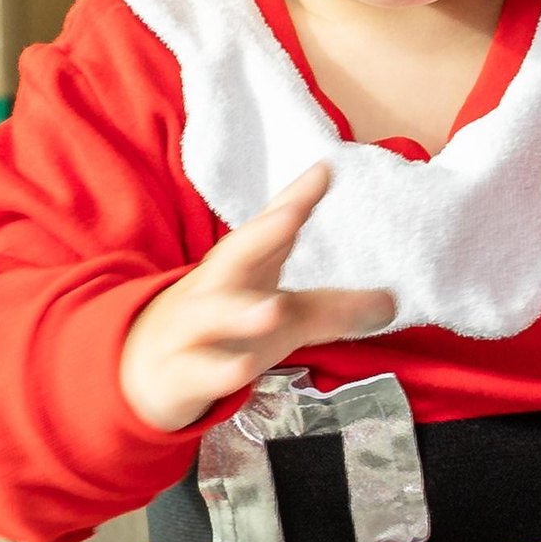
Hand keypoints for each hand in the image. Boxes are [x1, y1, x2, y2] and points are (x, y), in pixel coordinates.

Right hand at [118, 162, 393, 431]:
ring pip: (213, 314)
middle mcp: (216, 288)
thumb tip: (393, 302)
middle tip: (292, 216)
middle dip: (262, 234)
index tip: (326, 170)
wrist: (148, 369)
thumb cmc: (227, 330)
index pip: (270, 227)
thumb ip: (334, 308)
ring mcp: (193, 328)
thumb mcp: (283, 319)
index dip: (296, 199)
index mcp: (242, 265)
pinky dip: (219, 370)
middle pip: (235, 255)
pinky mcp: (180, 371)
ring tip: (273, 307)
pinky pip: (199, 370)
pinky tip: (242, 370)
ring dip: (241, 310)